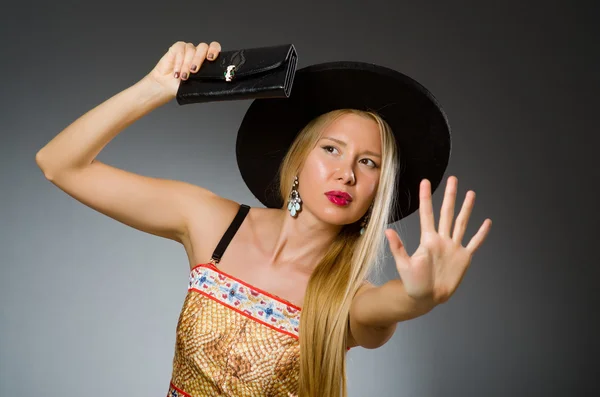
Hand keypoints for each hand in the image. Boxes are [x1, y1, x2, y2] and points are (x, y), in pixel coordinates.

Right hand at [143, 40, 221, 100]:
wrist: (167, 85)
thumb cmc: (183, 85)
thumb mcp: (196, 84)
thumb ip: (204, 80)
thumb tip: (213, 84)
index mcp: (206, 59)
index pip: (214, 48)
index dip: (214, 50)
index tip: (211, 59)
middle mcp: (198, 52)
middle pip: (203, 47)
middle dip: (198, 59)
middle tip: (194, 71)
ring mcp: (188, 49)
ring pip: (191, 50)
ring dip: (186, 65)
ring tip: (183, 77)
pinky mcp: (177, 48)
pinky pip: (180, 51)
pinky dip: (178, 63)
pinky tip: (176, 73)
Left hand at [385, 176, 491, 306]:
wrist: (426, 297)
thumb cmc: (412, 282)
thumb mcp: (403, 265)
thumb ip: (398, 247)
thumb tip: (387, 231)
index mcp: (428, 239)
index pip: (427, 214)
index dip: (426, 198)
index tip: (425, 182)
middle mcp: (442, 239)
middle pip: (447, 213)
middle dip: (450, 196)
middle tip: (453, 179)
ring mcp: (453, 247)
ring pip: (461, 223)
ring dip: (466, 209)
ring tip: (471, 193)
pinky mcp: (463, 257)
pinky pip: (474, 243)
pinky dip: (481, 233)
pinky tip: (487, 222)